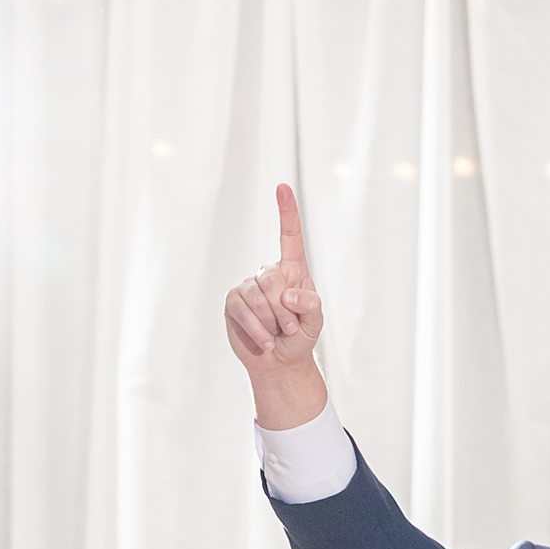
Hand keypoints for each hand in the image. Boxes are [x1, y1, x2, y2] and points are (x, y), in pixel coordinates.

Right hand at [224, 181, 327, 427]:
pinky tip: (265, 342)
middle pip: (272, 280)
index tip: (282, 187)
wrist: (280, 362)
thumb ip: (311, 305)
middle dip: (284, 311)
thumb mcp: (316, 323)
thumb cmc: (301, 337)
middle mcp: (269, 273)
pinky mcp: (234, 302)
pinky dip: (257, 329)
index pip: (290, 237)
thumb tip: (287, 293)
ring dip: (271, 323)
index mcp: (293, 270)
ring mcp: (249, 286)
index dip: (287, 212)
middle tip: (291, 329)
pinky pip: (242, 311)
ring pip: (257, 297)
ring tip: (277, 335)